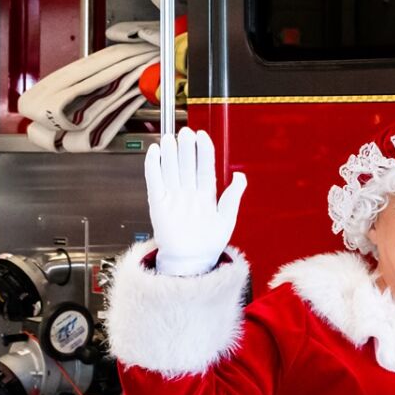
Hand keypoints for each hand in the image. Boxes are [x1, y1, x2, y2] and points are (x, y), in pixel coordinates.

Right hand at [144, 128, 246, 276]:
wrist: (191, 262)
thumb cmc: (209, 242)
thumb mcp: (227, 218)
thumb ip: (233, 196)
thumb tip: (240, 175)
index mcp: (206, 194)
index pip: (204, 167)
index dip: (203, 151)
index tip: (203, 135)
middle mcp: (189, 192)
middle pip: (187, 164)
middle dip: (186, 148)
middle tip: (186, 132)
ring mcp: (173, 197)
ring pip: (171, 169)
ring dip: (170, 153)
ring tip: (170, 138)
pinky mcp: (158, 204)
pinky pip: (154, 181)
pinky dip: (153, 167)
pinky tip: (154, 152)